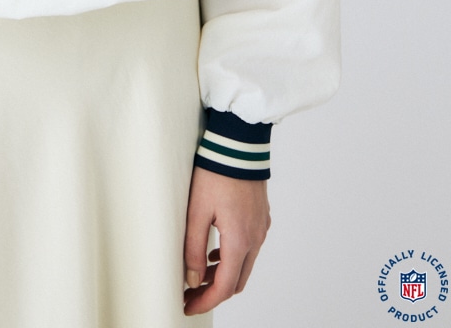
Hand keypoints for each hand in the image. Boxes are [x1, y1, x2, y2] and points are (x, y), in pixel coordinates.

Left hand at [182, 166, 269, 315]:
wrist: (238, 143)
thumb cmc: (215, 172)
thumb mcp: (196, 211)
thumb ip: (193, 248)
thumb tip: (192, 279)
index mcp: (240, 240)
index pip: (225, 286)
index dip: (205, 301)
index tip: (188, 306)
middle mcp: (255, 237)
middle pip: (238, 281)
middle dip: (214, 292)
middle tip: (191, 293)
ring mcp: (261, 227)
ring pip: (245, 265)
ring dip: (224, 275)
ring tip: (199, 275)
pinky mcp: (261, 216)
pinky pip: (250, 248)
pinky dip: (233, 258)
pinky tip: (216, 252)